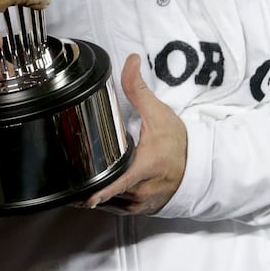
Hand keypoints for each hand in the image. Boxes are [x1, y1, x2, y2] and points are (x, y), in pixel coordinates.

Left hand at [83, 56, 187, 215]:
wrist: (197, 164)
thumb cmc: (177, 142)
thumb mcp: (158, 113)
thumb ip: (138, 89)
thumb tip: (130, 61)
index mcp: (145, 168)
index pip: (119, 184)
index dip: (101, 191)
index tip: (85, 197)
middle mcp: (143, 191)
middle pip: (109, 192)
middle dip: (91, 186)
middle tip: (71, 176)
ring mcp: (142, 203)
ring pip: (112, 203)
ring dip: (96, 195)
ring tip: (78, 185)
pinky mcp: (142, 209)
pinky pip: (118, 209)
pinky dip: (106, 202)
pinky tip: (94, 194)